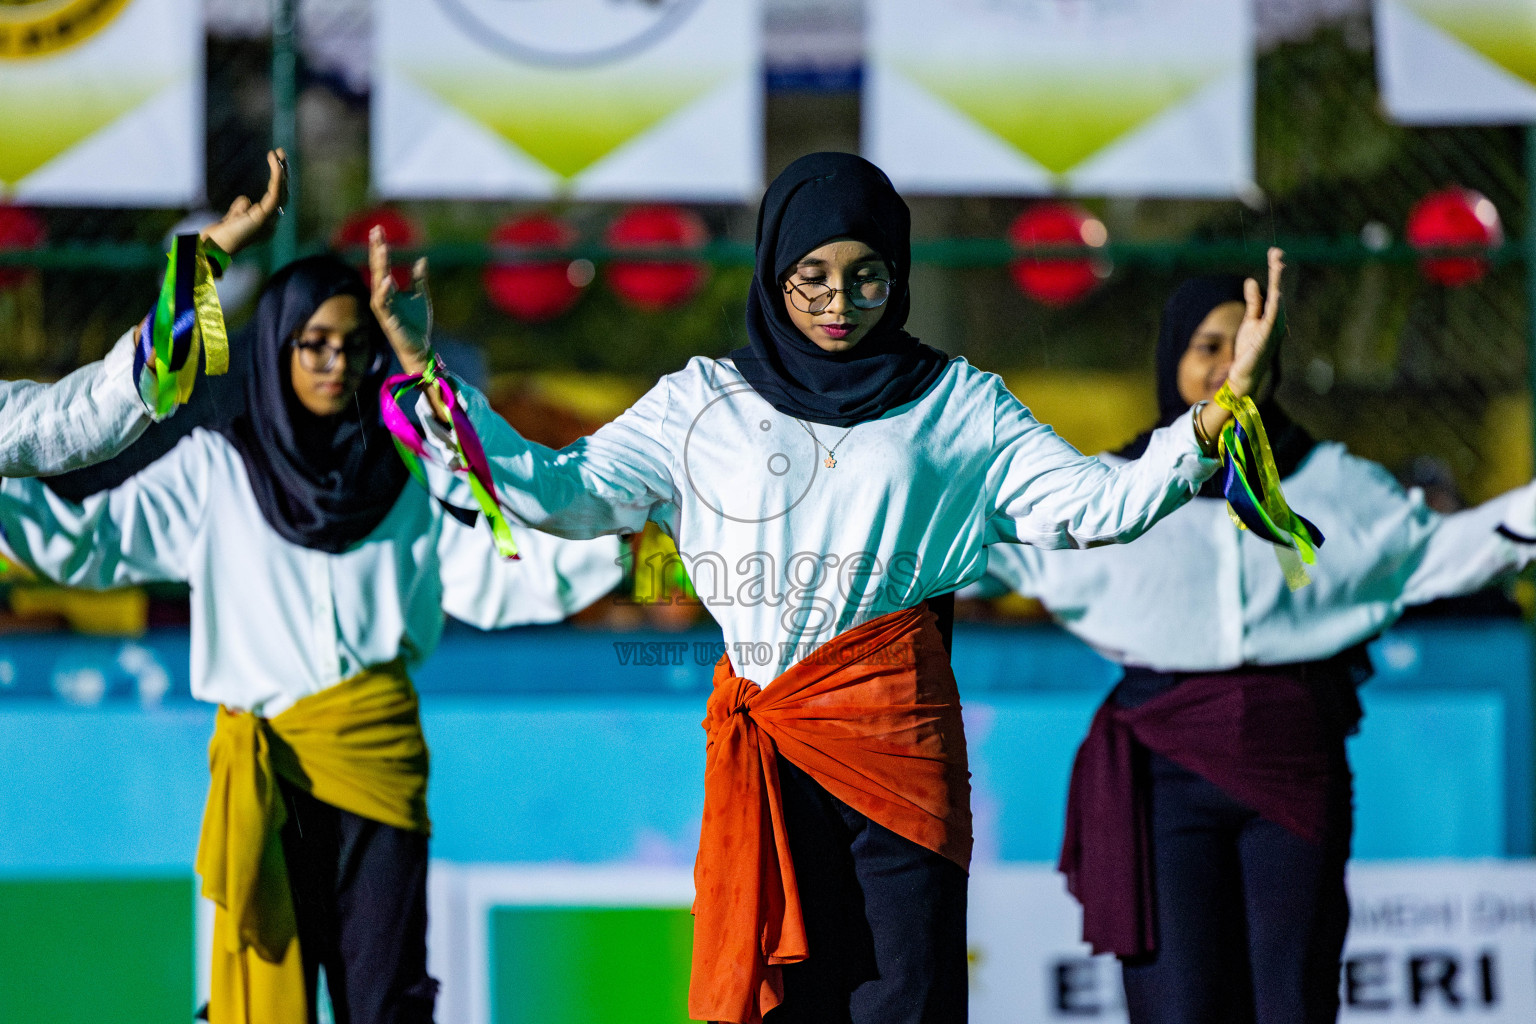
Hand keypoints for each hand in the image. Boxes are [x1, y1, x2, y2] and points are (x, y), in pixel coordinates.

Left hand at [200, 149, 287, 256]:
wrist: (213, 248)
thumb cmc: (220, 236)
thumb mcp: (233, 218)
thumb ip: (241, 208)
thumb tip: (247, 199)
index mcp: (266, 224)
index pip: (277, 199)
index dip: (278, 181)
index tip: (274, 162)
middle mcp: (272, 223)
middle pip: (283, 194)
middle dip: (283, 172)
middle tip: (280, 152)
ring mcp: (269, 222)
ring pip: (281, 193)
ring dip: (281, 171)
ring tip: (278, 153)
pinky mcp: (263, 218)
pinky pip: (275, 195)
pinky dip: (277, 178)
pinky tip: (276, 164)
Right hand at [369, 226, 433, 376]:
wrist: (419, 344)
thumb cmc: (416, 322)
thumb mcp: (419, 295)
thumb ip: (418, 278)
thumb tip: (421, 259)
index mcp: (388, 289)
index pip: (382, 263)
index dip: (379, 246)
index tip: (378, 229)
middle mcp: (381, 295)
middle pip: (377, 268)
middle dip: (376, 250)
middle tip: (376, 232)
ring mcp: (383, 307)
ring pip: (378, 282)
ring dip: (380, 265)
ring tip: (382, 249)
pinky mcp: (387, 318)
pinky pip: (382, 302)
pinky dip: (384, 290)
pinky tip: (388, 279)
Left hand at [1224, 246, 1283, 399]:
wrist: (1244, 374)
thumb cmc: (1250, 348)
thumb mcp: (1250, 320)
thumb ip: (1253, 302)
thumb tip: (1251, 280)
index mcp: (1273, 315)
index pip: (1274, 289)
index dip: (1275, 271)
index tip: (1275, 253)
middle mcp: (1277, 320)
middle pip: (1277, 291)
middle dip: (1277, 273)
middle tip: (1277, 252)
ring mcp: (1273, 329)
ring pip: (1276, 302)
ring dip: (1277, 284)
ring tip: (1278, 265)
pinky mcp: (1265, 339)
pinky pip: (1271, 320)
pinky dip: (1274, 306)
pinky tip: (1276, 294)